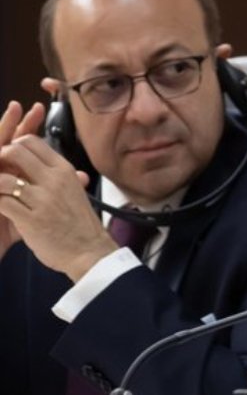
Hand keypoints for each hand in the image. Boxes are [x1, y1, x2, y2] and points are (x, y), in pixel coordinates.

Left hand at [0, 116, 115, 280]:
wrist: (90, 252)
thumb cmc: (81, 225)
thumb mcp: (76, 192)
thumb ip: (59, 176)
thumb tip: (41, 163)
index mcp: (65, 171)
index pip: (32, 142)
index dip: (14, 147)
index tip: (10, 161)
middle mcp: (54, 180)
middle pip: (15, 152)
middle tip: (0, 175)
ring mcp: (43, 200)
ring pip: (3, 178)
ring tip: (0, 194)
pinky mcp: (31, 219)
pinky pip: (2, 202)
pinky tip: (1, 209)